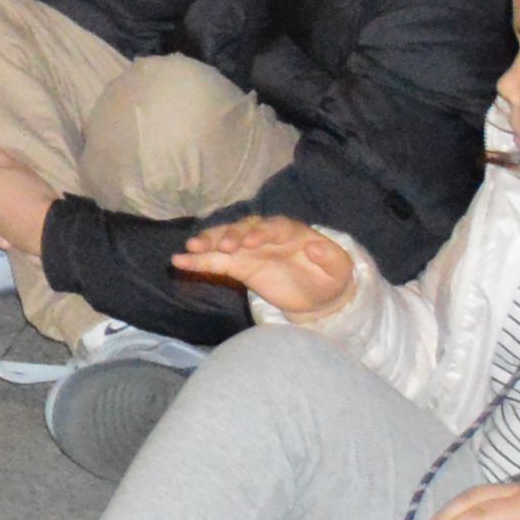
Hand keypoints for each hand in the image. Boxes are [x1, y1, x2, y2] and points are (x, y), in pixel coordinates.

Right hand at [168, 214, 363, 322]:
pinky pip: (215, 261)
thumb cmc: (330, 276)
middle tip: (223, 247)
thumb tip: (314, 245)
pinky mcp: (238, 265)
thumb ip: (330, 256)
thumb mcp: (340, 268)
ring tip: (190, 248)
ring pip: (224, 239)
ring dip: (209, 242)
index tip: (252, 243)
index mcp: (291, 232)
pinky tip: (179, 262)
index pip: (273, 226)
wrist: (319, 293)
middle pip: (244, 228)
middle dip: (232, 235)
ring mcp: (248, 249)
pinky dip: (198, 261)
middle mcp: (265, 235)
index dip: (262, 232)